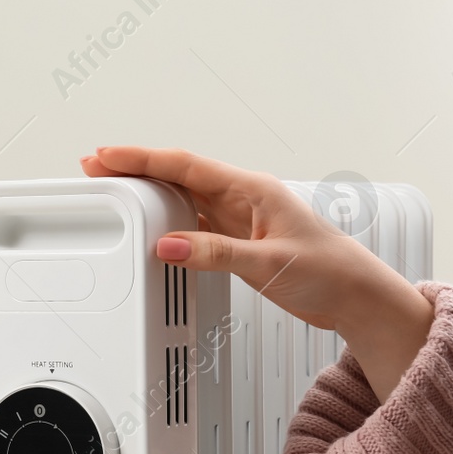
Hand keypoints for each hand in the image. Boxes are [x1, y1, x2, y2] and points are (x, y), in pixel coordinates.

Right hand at [79, 146, 433, 402]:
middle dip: (134, 169)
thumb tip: (168, 245)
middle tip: (95, 169)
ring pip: (182, 197)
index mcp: (253, 190)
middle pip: (177, 175)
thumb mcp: (268, 263)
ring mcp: (239, 219)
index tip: (109, 156)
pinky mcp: (237, 241)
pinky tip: (148, 225)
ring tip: (112, 191)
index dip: (143, 158)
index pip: (186, 165)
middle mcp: (243, 198)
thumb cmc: (331, 272)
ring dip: (147, 193)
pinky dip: (164, 221)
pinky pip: (191, 222)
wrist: (357, 297)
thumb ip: (215, 254)